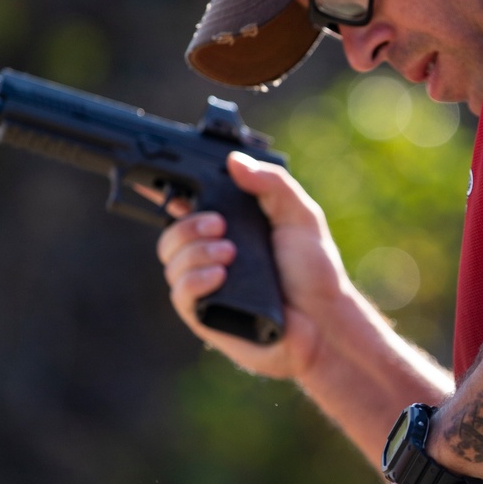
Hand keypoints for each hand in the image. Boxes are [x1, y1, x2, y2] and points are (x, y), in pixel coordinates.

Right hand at [157, 151, 351, 380]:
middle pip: (171, 234)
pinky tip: (219, 276)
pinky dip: (194, 279)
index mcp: (231, 230)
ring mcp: (206, 287)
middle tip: (221, 224)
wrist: (324, 322)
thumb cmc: (315, 273)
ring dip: (195, 251)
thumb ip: (271, 184)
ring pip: (170, 261)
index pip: (188, 209)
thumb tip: (235, 161)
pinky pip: (179, 294)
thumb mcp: (301, 217)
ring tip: (230, 254)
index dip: (170, 195)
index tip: (158, 180)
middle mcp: (213, 257)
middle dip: (189, 224)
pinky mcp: (205, 316)